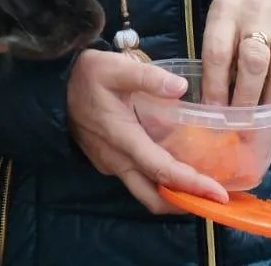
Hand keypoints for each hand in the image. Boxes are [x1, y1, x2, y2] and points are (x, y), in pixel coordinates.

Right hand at [67, 50, 228, 212]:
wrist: (53, 86)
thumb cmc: (85, 75)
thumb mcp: (114, 67)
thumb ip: (147, 76)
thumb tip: (180, 87)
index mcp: (123, 139)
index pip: (161, 171)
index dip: (191, 185)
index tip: (217, 194)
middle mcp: (117, 160)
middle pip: (153, 197)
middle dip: (185, 204)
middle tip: (216, 201)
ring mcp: (111, 164)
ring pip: (145, 192)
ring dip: (173, 197)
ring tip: (202, 188)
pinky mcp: (108, 161)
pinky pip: (137, 181)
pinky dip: (160, 184)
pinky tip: (176, 169)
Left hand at [201, 0, 270, 107]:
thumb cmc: (240, 12)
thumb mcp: (220, 22)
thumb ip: (219, 54)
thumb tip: (215, 104)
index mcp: (225, 13)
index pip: (218, 53)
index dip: (215, 87)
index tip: (215, 112)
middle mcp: (256, 16)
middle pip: (253, 63)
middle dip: (246, 99)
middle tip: (242, 122)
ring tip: (266, 113)